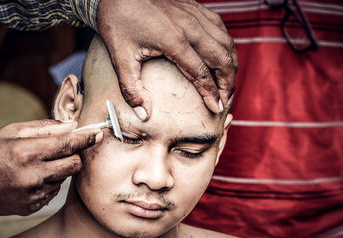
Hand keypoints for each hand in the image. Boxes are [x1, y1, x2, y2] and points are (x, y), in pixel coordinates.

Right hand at [0, 119, 101, 215]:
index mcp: (25, 153)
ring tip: (36, 164)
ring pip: (65, 178)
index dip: (85, 138)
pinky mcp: (32, 207)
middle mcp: (32, 176)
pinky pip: (53, 191)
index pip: (67, 144)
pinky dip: (49, 181)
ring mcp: (33, 195)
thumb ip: (43, 128)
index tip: (97, 133)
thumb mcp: (8, 132)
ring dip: (59, 168)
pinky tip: (30, 177)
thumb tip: (71, 125)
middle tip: (62, 149)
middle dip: (73, 154)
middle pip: (74, 164)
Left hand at [97, 0, 237, 119]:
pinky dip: (226, 45)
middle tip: (225, 100)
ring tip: (227, 83)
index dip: (211, 93)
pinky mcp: (195, 7)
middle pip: (222, 59)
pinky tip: (222, 56)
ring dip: (230, 65)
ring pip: (226, 43)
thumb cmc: (118, 22)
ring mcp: (195, 15)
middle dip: (228, 83)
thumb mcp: (120, 58)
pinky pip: (220, 27)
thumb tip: (143, 114)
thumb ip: (131, 89)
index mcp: (174, 41)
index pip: (201, 73)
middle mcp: (190, 27)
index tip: (216, 108)